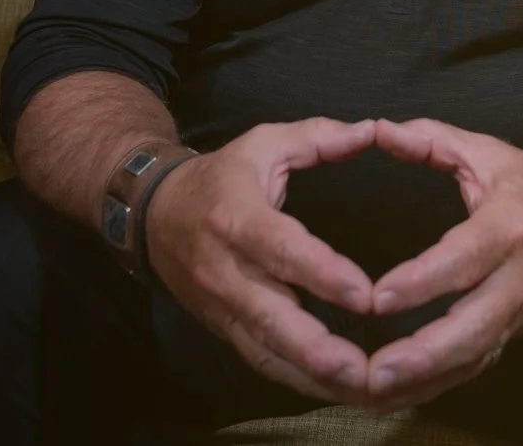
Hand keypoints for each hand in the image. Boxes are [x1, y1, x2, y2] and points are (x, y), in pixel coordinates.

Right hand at [145, 118, 380, 401]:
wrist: (151, 212)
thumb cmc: (220, 177)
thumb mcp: (263, 143)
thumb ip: (318, 137)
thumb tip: (371, 131)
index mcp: (236, 216)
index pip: (279, 250)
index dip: (320, 274)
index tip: (365, 295)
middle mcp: (225, 268)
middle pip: (268, 316)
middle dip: (316, 348)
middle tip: (362, 369)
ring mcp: (220, 305)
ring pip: (264, 350)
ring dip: (312, 376)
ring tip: (362, 389)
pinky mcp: (222, 328)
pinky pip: (260, 361)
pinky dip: (297, 381)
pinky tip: (337, 391)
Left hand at [358, 118, 522, 411]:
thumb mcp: (486, 151)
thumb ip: (429, 139)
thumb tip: (378, 130)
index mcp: (511, 224)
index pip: (465, 259)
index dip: (423, 282)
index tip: (378, 298)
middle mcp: (520, 276)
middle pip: (474, 325)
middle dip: (425, 353)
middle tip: (377, 368)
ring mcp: (522, 311)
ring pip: (477, 355)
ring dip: (428, 379)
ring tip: (378, 389)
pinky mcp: (517, 332)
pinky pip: (478, 365)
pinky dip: (441, 383)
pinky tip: (402, 393)